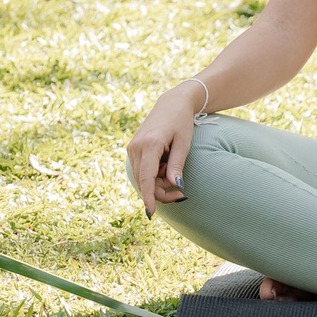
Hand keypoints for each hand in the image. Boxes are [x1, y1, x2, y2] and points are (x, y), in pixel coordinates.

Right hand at [125, 85, 202, 216]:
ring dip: (156, 183)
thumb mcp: (184, 143)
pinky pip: (141, 170)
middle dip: (160, 192)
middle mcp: (136, 147)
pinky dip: (153, 175)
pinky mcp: (133, 149)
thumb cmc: (181, 122)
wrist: (172, 103)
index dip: (149, 197)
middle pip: (143, 181)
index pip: (146, 178)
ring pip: (141, 178)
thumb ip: (177, 165)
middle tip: (181, 193)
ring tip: (172, 171)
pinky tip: (164, 166)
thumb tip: (175, 185)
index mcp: (149, 145)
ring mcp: (132, 148)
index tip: (151, 213)